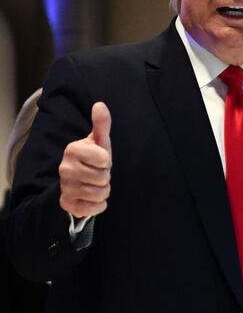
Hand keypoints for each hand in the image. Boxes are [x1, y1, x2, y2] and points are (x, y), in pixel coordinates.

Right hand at [59, 102, 111, 217]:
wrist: (79, 182)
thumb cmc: (93, 158)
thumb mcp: (99, 141)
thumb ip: (101, 124)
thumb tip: (100, 104)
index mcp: (72, 150)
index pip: (104, 159)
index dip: (107, 161)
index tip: (100, 160)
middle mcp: (64, 168)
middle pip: (103, 178)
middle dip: (106, 177)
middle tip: (97, 174)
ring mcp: (65, 187)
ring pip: (100, 193)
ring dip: (104, 191)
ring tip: (95, 184)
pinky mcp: (67, 204)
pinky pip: (94, 208)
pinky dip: (99, 205)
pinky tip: (92, 198)